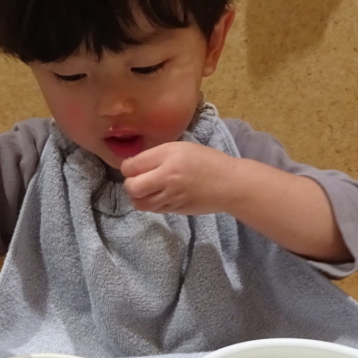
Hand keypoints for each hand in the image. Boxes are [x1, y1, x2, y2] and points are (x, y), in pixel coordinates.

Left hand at [121, 142, 236, 214]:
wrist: (229, 184)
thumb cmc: (207, 160)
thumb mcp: (181, 148)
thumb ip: (157, 155)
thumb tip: (134, 165)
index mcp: (167, 156)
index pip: (131, 166)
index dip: (128, 167)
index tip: (133, 167)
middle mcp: (166, 177)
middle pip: (131, 187)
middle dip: (130, 185)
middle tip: (137, 180)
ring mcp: (171, 196)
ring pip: (140, 203)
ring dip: (139, 197)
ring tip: (146, 190)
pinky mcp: (175, 209)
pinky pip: (153, 209)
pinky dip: (151, 204)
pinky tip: (158, 196)